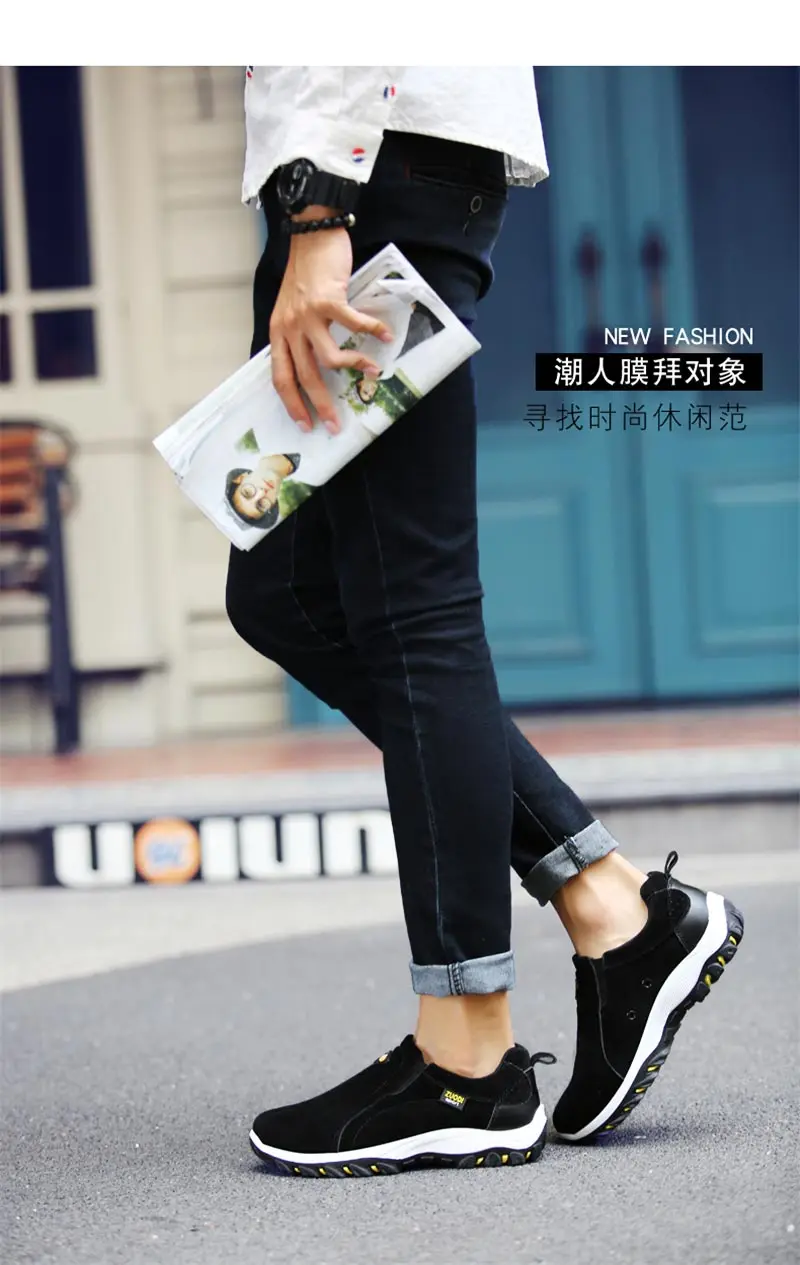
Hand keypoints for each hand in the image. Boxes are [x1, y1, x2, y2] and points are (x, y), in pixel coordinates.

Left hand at [270, 206, 392, 433]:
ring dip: (353, 368)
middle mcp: (290, 327)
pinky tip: (385, 338)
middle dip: (321, 404)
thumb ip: (300, 333)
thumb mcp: (292, 307)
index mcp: (278, 332)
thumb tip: (318, 362)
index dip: (292, 403)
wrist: (311, 234)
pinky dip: (372, 332)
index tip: (305, 423)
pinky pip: (354, 325)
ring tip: (372, 373)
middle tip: (336, 424)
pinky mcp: (329, 300)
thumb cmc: (305, 271)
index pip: (281, 377)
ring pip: (328, 358)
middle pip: (305, 376)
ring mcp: (308, 314)